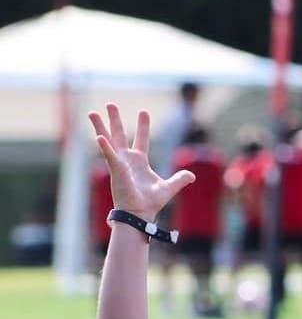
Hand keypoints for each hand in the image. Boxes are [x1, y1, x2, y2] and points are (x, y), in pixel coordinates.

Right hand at [88, 103, 194, 222]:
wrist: (141, 213)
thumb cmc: (150, 203)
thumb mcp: (169, 188)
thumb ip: (179, 179)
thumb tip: (192, 175)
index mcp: (139, 161)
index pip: (141, 139)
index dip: (142, 126)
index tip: (144, 111)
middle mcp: (127, 160)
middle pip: (119, 134)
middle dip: (115, 119)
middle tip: (111, 104)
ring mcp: (119, 163)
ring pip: (107, 140)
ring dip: (100, 126)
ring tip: (92, 112)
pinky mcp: (116, 170)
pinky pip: (109, 156)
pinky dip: (104, 147)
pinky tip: (98, 137)